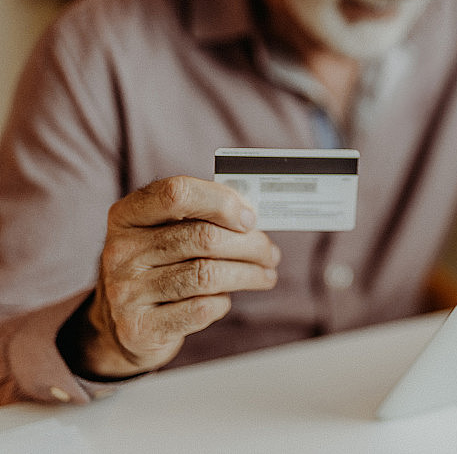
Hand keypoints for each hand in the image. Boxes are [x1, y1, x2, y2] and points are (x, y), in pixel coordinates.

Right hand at [80, 176, 279, 378]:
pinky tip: (225, 298)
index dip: (221, 202)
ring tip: (265, 275)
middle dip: (249, 245)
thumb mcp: (165, 235)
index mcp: (127, 215)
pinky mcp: (140, 327)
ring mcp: (126, 291)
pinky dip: (223, 302)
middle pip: (203, 237)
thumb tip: (251, 216)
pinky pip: (201, 309)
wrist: (122, 328)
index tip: (250, 218)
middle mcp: (120, 251)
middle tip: (270, 253)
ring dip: (248, 274)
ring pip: (207, 274)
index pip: (177, 193)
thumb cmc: (157, 270)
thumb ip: (201, 218)